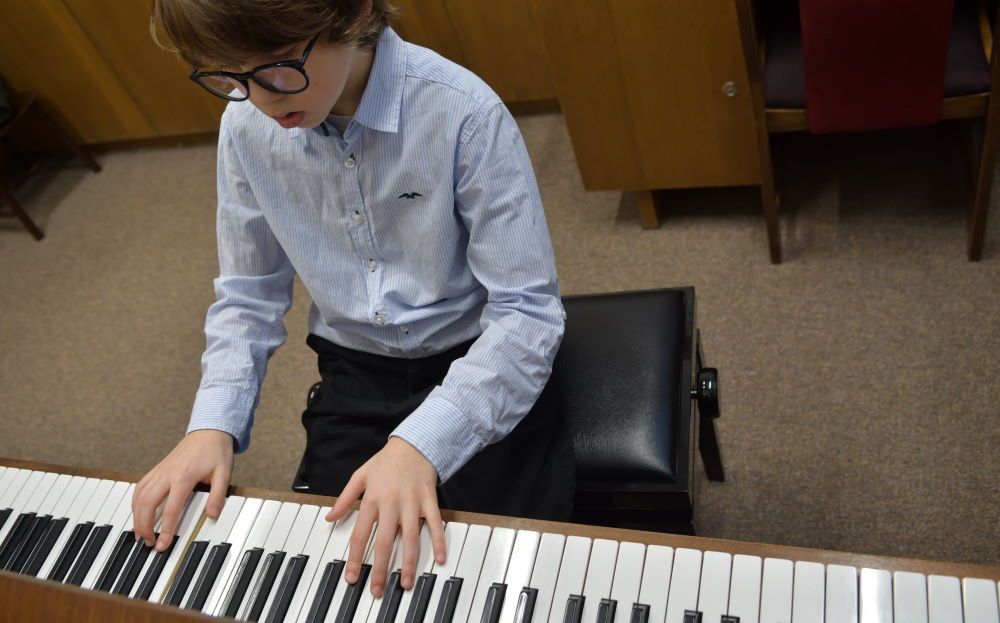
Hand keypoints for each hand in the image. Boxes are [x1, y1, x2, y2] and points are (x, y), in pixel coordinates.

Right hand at [132, 429, 233, 551]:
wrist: (209, 431)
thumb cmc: (216, 451)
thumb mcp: (224, 473)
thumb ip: (217, 495)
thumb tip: (212, 516)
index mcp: (183, 477)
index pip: (170, 510)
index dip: (166, 530)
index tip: (163, 544)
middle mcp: (167, 474)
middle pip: (147, 504)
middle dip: (144, 526)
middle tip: (148, 542)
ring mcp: (160, 471)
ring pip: (139, 496)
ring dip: (136, 516)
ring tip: (139, 533)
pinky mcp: (157, 469)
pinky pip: (140, 487)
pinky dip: (135, 502)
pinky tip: (137, 513)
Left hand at [326, 437, 445, 596]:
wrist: (414, 442)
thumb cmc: (385, 461)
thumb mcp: (359, 475)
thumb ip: (344, 499)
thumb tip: (329, 518)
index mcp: (372, 498)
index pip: (360, 533)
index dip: (354, 558)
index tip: (351, 578)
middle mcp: (391, 503)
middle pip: (384, 541)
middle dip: (379, 568)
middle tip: (377, 591)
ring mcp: (412, 502)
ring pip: (410, 537)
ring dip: (408, 562)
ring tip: (405, 582)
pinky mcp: (429, 499)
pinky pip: (435, 523)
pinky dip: (439, 541)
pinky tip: (439, 559)